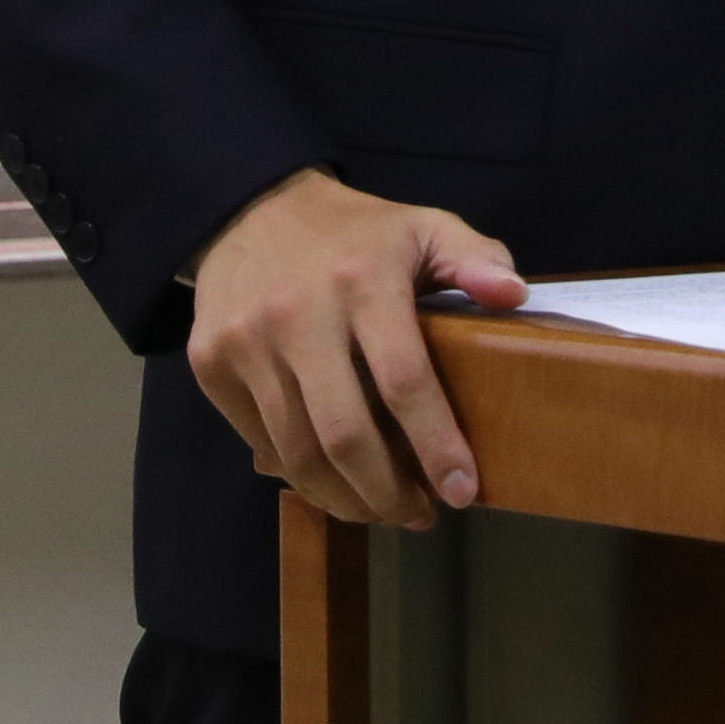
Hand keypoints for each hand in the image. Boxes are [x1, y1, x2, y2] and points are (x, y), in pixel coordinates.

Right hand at [186, 167, 524, 530]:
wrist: (249, 208)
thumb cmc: (353, 233)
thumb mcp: (421, 227)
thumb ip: (473, 257)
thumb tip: (515, 296)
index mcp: (362, 279)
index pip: (403, 380)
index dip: (436, 444)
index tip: (463, 491)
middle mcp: (299, 312)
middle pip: (344, 435)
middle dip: (387, 493)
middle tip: (420, 515)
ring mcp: (247, 341)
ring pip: (298, 452)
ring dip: (345, 498)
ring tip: (381, 509)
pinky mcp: (210, 363)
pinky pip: (261, 440)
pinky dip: (301, 474)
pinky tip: (333, 479)